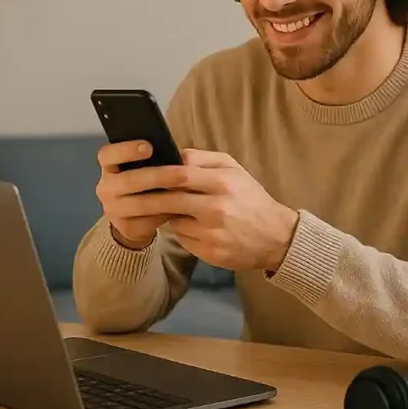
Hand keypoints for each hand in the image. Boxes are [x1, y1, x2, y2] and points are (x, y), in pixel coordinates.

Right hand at [94, 140, 176, 248]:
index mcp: (109, 166)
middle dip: (158, 176)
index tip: (148, 146)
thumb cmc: (142, 183)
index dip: (127, 149)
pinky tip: (181, 208)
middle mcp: (106, 187)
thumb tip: (181, 157)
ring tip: (187, 192)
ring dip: (165, 197)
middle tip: (182, 174)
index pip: (108, 154)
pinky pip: (147, 221)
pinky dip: (166, 214)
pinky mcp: (125, 227)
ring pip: (139, 204)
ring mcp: (113, 209)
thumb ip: (154, 160)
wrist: (133, 217)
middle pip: (129, 180)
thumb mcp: (142, 168)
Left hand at [109, 149, 298, 271]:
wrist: (276, 237)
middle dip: (147, 197)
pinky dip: (179, 231)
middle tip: (131, 194)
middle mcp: (217, 208)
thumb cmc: (251, 198)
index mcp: (223, 183)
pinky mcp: (211, 253)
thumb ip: (204, 159)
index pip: (179, 174)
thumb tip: (172, 155)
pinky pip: (183, 239)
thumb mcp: (235, 170)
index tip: (140, 172)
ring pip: (173, 221)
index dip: (156, 173)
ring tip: (160, 208)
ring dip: (163, 215)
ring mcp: (213, 233)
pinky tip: (185, 226)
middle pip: (170, 200)